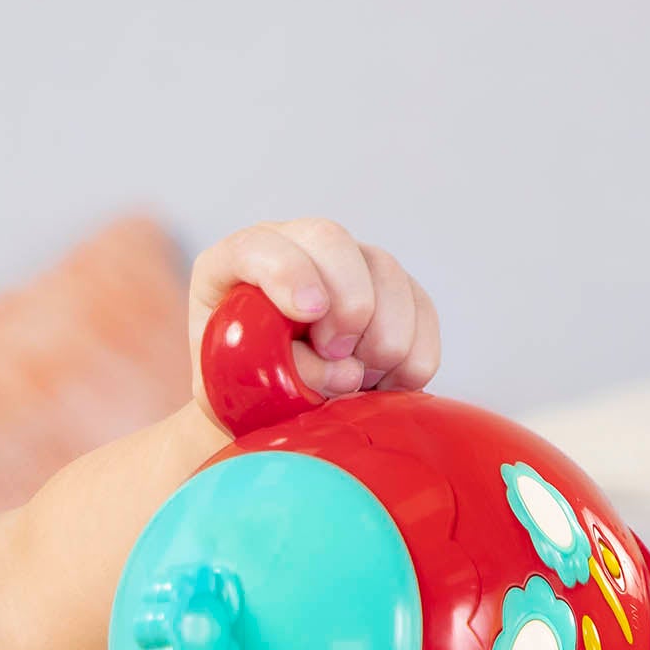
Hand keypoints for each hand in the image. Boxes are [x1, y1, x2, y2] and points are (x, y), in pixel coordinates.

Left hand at [188, 218, 440, 414]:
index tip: (309, 313)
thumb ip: (272, 376)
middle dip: (347, 301)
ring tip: (359, 381)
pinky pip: (420, 306)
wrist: (267, 408)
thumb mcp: (233, 389)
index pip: (255, 248)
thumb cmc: (237, 391)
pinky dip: (414, 350)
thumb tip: (343, 372)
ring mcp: (344, 264)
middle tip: (339, 353)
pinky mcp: (388, 290)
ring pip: (385, 271)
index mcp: (229, 268)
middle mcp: (290, 250)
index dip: (288, 273)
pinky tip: (390, 382)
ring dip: (383, 334)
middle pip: (331, 241)